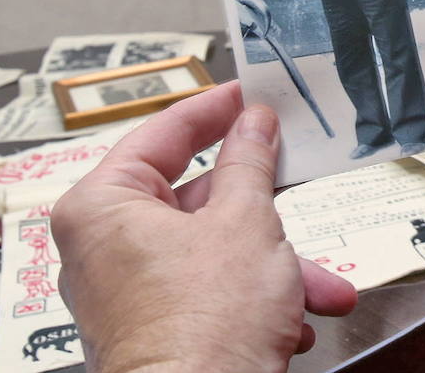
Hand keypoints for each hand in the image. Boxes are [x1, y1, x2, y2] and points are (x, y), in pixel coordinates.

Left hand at [52, 82, 357, 372]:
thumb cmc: (204, 322)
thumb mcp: (245, 221)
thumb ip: (250, 163)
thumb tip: (254, 123)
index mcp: (103, 206)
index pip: (162, 133)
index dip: (214, 109)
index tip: (248, 94)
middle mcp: (101, 248)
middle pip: (194, 200)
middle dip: (264, 211)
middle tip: (295, 177)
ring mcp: (124, 294)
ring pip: (211, 254)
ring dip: (275, 266)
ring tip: (322, 285)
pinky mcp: (150, 331)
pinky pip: (207, 294)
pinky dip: (255, 299)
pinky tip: (298, 318)